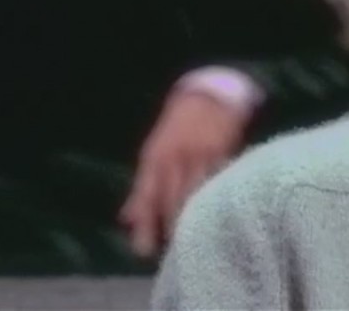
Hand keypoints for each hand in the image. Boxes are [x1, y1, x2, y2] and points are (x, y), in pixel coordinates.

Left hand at [120, 89, 251, 257]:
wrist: (207, 96)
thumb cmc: (176, 131)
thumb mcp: (153, 154)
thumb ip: (142, 189)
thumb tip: (126, 220)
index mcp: (154, 159)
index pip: (146, 197)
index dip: (144, 225)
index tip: (144, 252)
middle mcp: (175, 158)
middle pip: (172, 199)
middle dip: (171, 227)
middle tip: (174, 252)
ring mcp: (200, 154)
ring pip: (196, 192)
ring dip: (195, 216)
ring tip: (196, 237)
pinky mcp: (222, 151)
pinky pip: (218, 179)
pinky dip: (216, 197)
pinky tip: (217, 213)